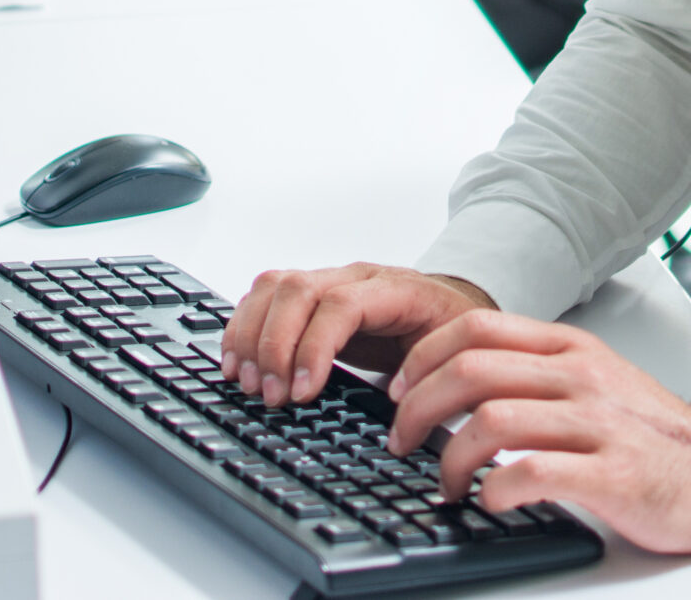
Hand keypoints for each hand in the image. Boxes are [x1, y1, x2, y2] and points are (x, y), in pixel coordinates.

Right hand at [220, 263, 493, 407]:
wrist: (451, 309)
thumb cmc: (451, 334)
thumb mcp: (451, 356)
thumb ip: (427, 378)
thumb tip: (398, 413)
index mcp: (396, 290)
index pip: (341, 305)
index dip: (314, 348)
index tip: (301, 393)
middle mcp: (356, 277)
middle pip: (298, 290)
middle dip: (275, 347)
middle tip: (271, 396)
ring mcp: (330, 280)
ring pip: (274, 287)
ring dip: (253, 336)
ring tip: (249, 383)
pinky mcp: (310, 294)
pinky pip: (265, 296)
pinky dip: (244, 327)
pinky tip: (238, 361)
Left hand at [387, 311, 690, 555]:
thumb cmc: (651, 434)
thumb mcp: (594, 379)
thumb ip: (535, 370)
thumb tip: (457, 378)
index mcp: (571, 348)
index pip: (476, 327)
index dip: (422, 355)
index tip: (399, 389)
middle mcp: (581, 376)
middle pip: (471, 369)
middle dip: (418, 406)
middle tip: (401, 439)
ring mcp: (597, 424)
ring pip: (492, 419)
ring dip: (450, 457)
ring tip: (445, 483)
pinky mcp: (612, 474)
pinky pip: (534, 474)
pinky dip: (496, 489)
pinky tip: (490, 501)